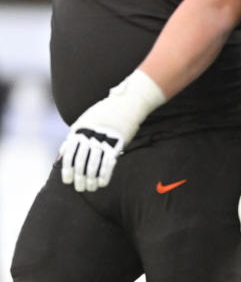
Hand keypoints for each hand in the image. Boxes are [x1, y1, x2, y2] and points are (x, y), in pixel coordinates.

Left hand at [60, 70, 164, 192]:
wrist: (128, 102)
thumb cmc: (106, 112)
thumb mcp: (85, 120)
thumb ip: (73, 136)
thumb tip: (61, 153)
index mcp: (80, 131)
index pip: (69, 155)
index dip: (67, 170)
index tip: (68, 181)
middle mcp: (90, 136)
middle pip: (81, 163)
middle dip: (79, 178)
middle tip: (80, 189)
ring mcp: (104, 139)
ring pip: (94, 165)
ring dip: (91, 180)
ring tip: (91, 189)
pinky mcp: (118, 142)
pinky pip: (109, 163)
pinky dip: (105, 175)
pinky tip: (103, 183)